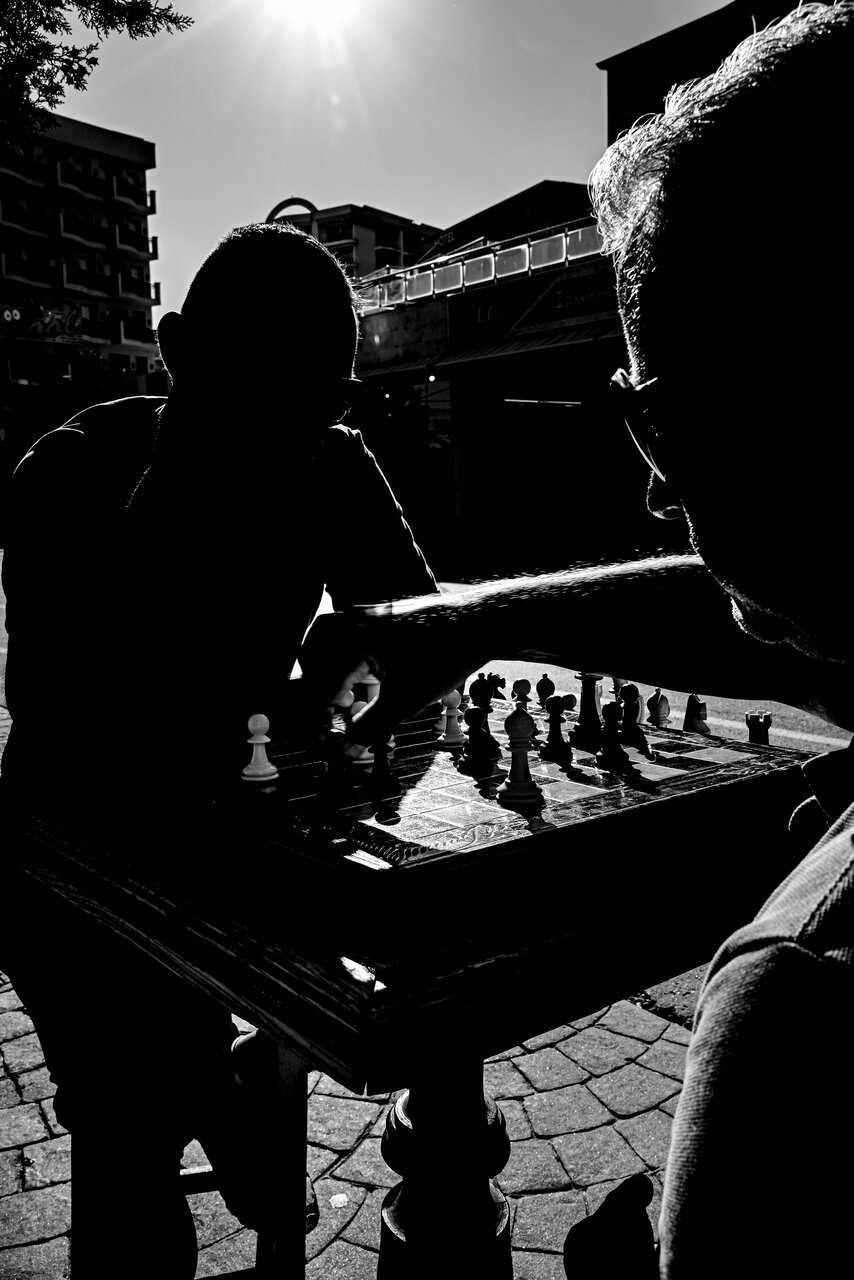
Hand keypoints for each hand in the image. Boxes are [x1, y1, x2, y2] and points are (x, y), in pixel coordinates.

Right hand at [298, 603, 489, 750]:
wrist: (480, 621)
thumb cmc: (444, 656)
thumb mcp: (405, 701)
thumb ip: (371, 729)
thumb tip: (346, 752)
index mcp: (351, 642)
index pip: (318, 686)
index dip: (317, 720)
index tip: (325, 742)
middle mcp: (352, 621)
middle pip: (311, 656)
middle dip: (315, 689)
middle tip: (330, 716)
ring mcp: (366, 613)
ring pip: (325, 641)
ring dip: (327, 671)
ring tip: (345, 696)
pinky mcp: (379, 613)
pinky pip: (345, 633)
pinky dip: (344, 656)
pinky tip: (366, 675)